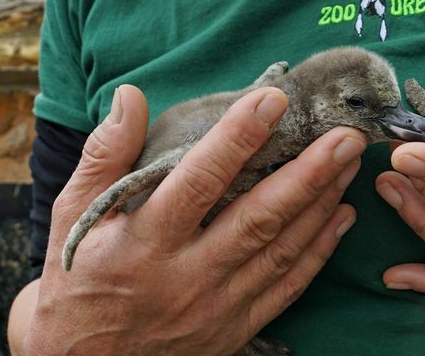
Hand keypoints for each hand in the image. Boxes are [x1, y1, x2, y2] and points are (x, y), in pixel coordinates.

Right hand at [24, 86, 362, 354]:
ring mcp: (215, 307)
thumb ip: (105, 154)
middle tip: (345, 136)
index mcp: (143, 243)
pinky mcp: (235, 328)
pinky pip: (287, 288)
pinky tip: (342, 215)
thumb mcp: (74, 213)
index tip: (273, 99)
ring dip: (321, 204)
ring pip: (281, 251)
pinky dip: (319, 251)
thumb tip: (132, 96)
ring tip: (350, 163)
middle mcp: (184, 277)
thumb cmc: (77, 278)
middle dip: (308, 174)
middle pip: (257, 219)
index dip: (237, 139)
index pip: (198, 182)